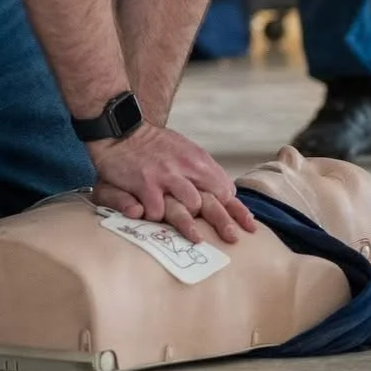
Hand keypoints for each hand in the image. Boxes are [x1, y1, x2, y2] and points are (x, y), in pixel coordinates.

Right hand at [88, 123, 255, 243]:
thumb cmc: (156, 146)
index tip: (247, 225)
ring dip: (190, 224)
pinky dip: (156, 218)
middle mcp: (185, 168)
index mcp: (198, 160)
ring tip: (196, 239)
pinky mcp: (145, 184)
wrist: (122, 130)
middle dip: (224, 222)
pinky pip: (157, 211)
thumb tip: (225, 193)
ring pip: (189, 207)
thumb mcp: (184, 151)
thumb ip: (202, 172)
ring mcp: (166, 177)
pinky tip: (154, 220)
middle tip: (232, 239)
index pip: (225, 188)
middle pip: (212, 201)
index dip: (236, 209)